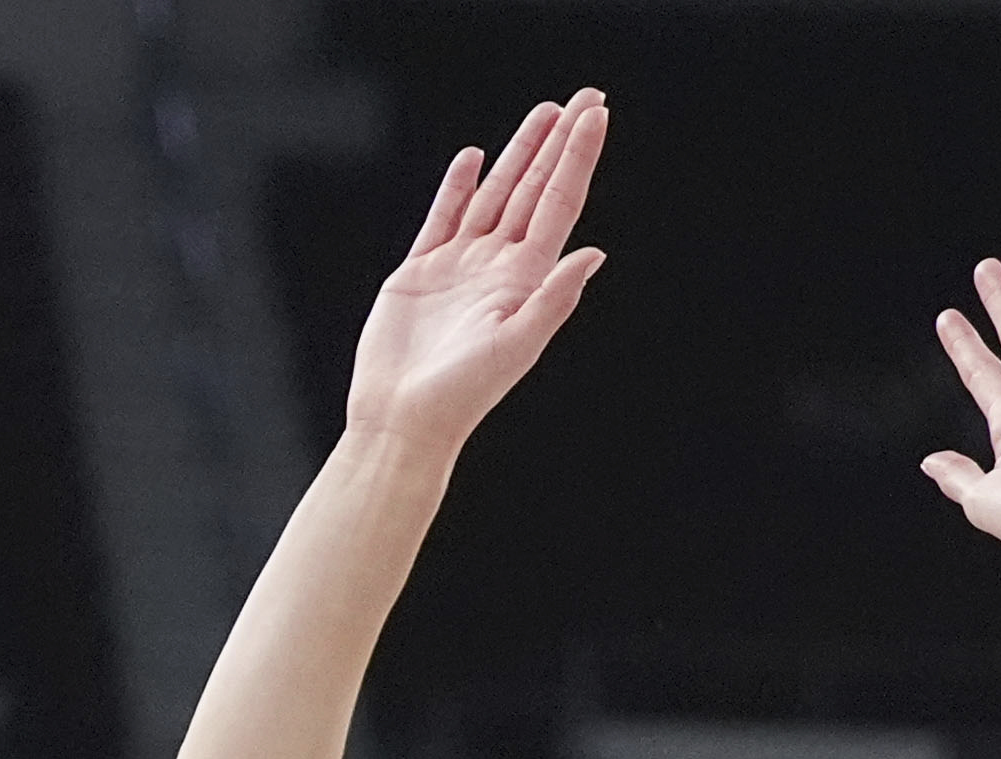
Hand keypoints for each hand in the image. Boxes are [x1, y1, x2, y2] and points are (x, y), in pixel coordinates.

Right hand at [343, 90, 608, 456]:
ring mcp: (460, 266)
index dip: (578, 157)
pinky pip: (444, 217)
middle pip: (535, 188)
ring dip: (519, 153)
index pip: (559, 203)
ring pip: (496, 194)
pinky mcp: (421, 272)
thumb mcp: (516, 345)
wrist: (404, 419)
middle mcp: (498, 266)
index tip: (597, 115)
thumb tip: (594, 253)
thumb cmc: (463, 393)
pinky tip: (473, 158)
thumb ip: (554, 299)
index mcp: (525, 279)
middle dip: (559, 142)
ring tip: (543, 113)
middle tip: (586, 97)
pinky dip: (458, 187)